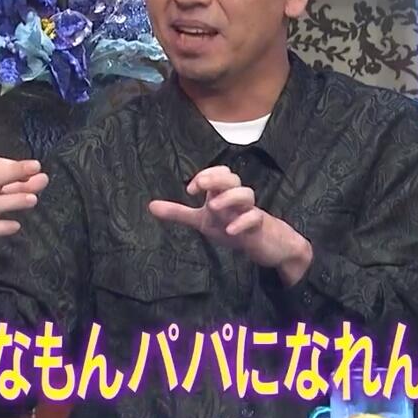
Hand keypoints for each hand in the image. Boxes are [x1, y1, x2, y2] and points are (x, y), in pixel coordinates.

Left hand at [148, 166, 312, 284]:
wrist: (267, 244)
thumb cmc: (233, 226)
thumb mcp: (203, 221)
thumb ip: (179, 213)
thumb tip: (150, 206)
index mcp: (223, 194)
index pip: (218, 173)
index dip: (206, 175)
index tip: (191, 189)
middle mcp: (237, 200)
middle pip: (232, 179)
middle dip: (216, 179)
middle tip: (200, 186)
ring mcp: (250, 212)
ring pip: (247, 194)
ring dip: (229, 198)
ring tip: (212, 207)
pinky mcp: (260, 227)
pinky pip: (255, 219)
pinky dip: (243, 222)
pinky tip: (230, 231)